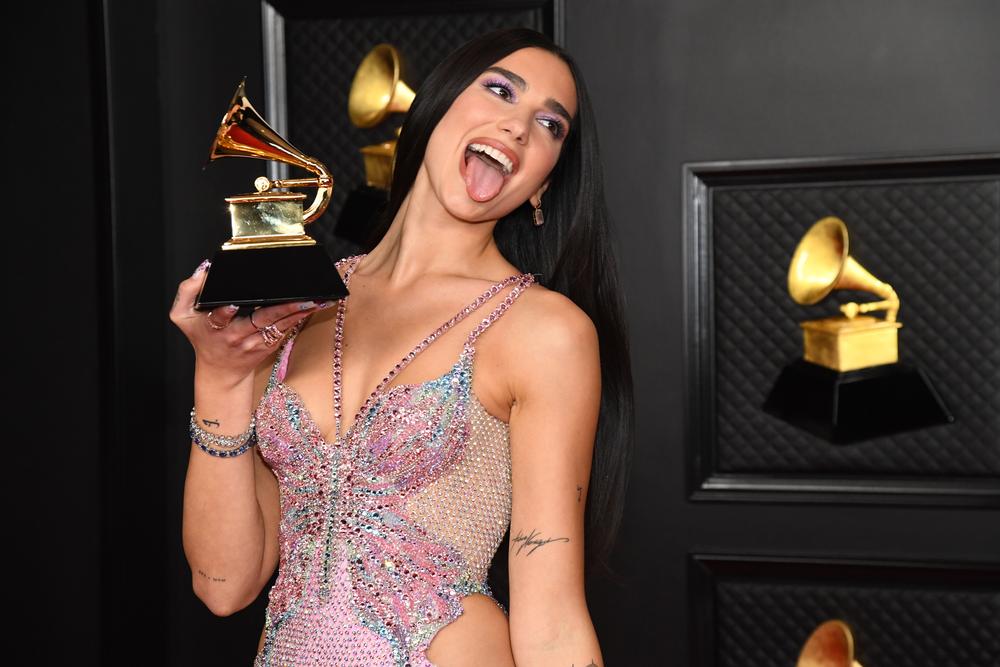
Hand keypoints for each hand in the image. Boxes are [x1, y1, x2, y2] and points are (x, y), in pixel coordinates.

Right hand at [169, 259, 331, 385]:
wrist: (220, 372)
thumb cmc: (202, 338)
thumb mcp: (182, 316)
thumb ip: (187, 291)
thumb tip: (204, 270)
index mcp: (213, 326)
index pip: (219, 317)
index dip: (226, 311)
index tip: (234, 304)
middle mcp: (236, 336)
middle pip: (259, 321)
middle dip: (280, 309)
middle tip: (300, 298)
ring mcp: (254, 343)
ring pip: (278, 326)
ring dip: (298, 313)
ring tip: (314, 300)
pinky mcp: (268, 346)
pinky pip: (285, 330)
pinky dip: (299, 318)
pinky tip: (313, 307)